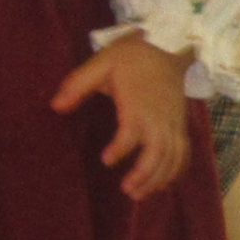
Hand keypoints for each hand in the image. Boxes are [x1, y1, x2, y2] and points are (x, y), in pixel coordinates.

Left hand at [51, 34, 193, 200]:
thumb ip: (78, 85)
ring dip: (159, 178)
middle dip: (146, 174)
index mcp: (139, 104)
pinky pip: (183, 153)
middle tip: (128, 190)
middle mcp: (160, 118)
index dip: (121, 148)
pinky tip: (163, 184)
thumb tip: (55, 106)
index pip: (132, 131)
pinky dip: (176, 171)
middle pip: (159, 152)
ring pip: (173, 157)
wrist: (169, 45)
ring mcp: (173, 123)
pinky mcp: (180, 125)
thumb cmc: (132, 56)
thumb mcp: (101, 63)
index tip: (106, 160)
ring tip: (140, 194)